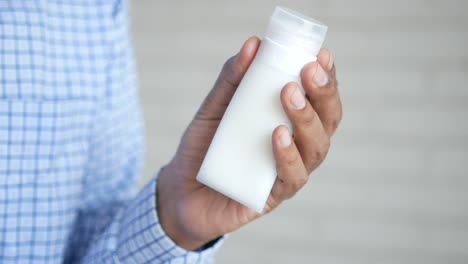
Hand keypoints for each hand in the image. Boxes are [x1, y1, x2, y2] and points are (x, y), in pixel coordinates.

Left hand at [157, 36, 341, 249]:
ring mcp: (287, 172)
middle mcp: (296, 146)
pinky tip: (278, 136)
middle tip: (308, 71)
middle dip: (323, 94)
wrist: (182, 190)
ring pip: (316, 148)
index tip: (321, 54)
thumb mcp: (214, 108)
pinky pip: (292, 177)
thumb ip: (232, 79)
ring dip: (307, 119)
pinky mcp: (273, 195)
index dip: (327, 78)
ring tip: (289, 94)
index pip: (319, 99)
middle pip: (327, 121)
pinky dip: (288, 155)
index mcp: (288, 123)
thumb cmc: (204, 148)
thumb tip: (253, 44)